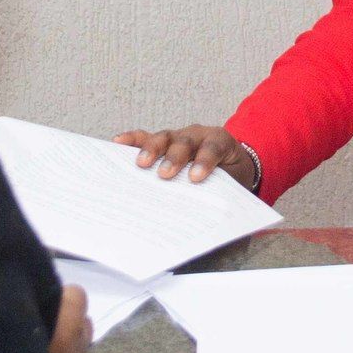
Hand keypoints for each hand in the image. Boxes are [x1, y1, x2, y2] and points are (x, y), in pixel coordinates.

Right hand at [112, 125, 257, 188]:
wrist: (233, 162)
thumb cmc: (231, 175)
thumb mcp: (233, 182)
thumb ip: (223, 191)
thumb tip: (209, 217)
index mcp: (220, 142)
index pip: (213, 148)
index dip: (204, 161)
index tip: (195, 178)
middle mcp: (198, 135)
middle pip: (185, 142)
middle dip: (174, 158)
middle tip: (165, 174)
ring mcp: (179, 136)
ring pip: (165, 138)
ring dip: (153, 149)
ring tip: (141, 164)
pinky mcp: (163, 141)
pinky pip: (146, 137)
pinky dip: (133, 139)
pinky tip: (118, 142)